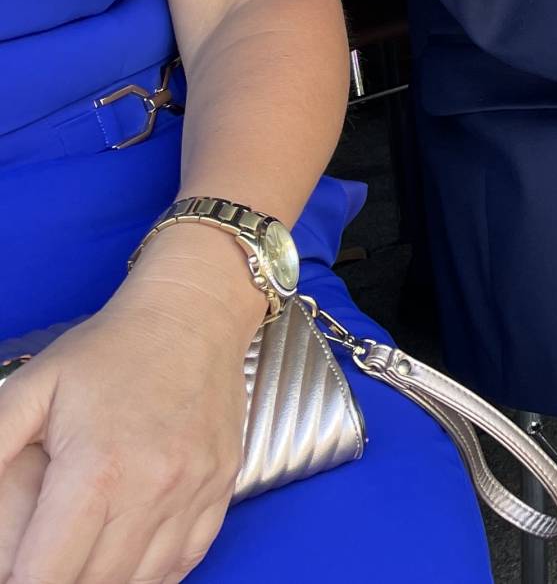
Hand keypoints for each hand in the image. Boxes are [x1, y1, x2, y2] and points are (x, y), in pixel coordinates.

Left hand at [0, 246, 262, 583]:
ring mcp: (195, 491)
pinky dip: (151, 574)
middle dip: (60, 583)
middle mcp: (154, 488)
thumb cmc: (109, 351)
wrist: (194, 314)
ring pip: (141, 579)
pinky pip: (185, 561)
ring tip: (79, 560)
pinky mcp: (221, 488)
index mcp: (98, 469)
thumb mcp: (31, 389)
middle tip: (43, 561)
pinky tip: (125, 562)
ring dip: (104, 581)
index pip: (48, 573)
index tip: (15, 575)